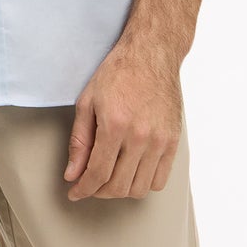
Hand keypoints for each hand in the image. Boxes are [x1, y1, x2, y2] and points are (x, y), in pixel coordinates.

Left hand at [64, 43, 182, 200]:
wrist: (151, 54)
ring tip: (110, 177)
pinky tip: (131, 172)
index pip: (97, 174)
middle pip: (118, 186)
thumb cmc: (117, 73)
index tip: (75, 192)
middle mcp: (140, 136)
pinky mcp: (173, 141)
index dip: (83, 189)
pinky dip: (143, 183)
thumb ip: (79, 141)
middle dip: (98, 191)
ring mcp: (160, 140)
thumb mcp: (87, 102)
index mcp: (115, 125)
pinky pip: (160, 179)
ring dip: (120, 190)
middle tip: (90, 183)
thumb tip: (72, 173)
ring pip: (139, 188)